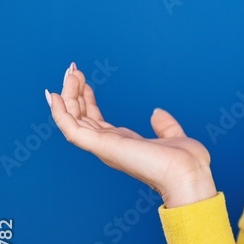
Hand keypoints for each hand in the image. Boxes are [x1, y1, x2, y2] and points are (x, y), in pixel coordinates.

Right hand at [46, 62, 216, 207]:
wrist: (189, 173)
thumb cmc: (186, 163)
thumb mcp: (174, 137)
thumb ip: (164, 125)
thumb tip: (156, 112)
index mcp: (124, 143)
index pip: (96, 120)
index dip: (87, 100)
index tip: (83, 81)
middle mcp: (110, 146)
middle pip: (82, 117)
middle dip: (74, 93)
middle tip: (72, 69)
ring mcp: (104, 146)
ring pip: (73, 120)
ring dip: (67, 96)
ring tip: (68, 73)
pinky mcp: (102, 146)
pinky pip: (71, 129)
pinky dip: (60, 113)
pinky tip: (54, 96)